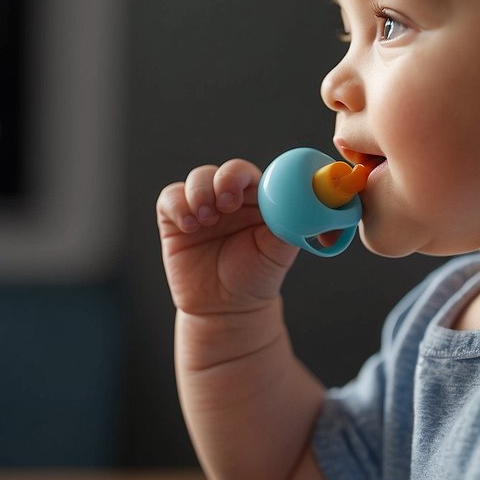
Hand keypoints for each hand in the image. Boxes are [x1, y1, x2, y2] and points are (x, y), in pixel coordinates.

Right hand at [157, 160, 297, 316]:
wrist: (226, 308)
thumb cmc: (256, 278)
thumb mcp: (279, 254)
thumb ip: (292, 226)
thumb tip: (309, 205)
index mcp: (257, 200)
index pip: (250, 174)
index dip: (242, 176)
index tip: (241, 194)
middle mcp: (230, 198)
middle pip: (222, 171)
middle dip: (221, 181)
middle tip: (224, 204)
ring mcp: (203, 207)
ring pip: (197, 180)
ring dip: (199, 194)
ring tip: (206, 220)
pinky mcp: (176, 220)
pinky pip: (170, 198)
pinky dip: (177, 206)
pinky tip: (189, 226)